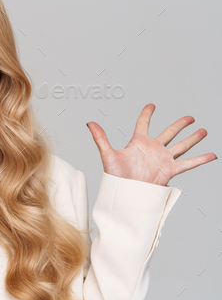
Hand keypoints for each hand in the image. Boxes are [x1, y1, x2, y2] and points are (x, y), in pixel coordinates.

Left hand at [86, 103, 216, 185]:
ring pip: (181, 146)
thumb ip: (100, 138)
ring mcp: (163, 159)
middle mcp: (153, 149)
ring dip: (192, 139)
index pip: (143, 124)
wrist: (126, 194)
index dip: (147, 114)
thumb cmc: (116, 177)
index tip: (151, 105)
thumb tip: (89, 123)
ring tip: (203, 131)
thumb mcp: (108, 154)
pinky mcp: (170, 170)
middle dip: (179, 125)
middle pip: (169, 133)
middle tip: (190, 118)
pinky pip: (188, 163)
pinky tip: (211, 154)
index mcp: (138, 143)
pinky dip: (200, 159)